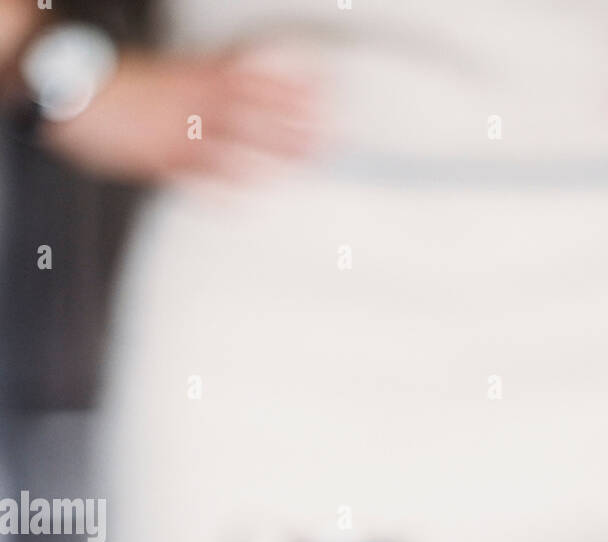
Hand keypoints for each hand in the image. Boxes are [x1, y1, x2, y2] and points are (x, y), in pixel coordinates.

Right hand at [41, 48, 319, 183]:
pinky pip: (198, 175)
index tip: (322, 90)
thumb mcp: (167, 76)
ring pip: (237, 143)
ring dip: (272, 153)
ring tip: (304, 161)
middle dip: (294, 125)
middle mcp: (195, 104)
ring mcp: (180, 132)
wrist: (75, 89)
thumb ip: (201, 85)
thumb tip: (232, 91)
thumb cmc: (121, 87)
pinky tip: (250, 194)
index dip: (290, 86)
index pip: (255, 78)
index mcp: (196, 77)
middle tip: (328, 136)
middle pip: (257, 113)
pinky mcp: (160, 160)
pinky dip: (225, 185)